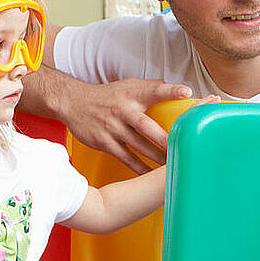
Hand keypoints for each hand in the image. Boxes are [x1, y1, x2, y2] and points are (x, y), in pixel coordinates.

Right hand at [62, 78, 195, 173]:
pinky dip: (140, 167)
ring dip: (156, 156)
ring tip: (172, 166)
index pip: (154, 90)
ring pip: (138, 145)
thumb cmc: (106, 95)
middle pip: (145, 125)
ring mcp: (113, 127)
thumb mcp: (127, 85)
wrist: (73, 103)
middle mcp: (123, 110)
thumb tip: (177, 88)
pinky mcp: (105, 142)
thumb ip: (151, 87)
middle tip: (181, 147)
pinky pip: (126, 158)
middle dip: (163, 138)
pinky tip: (151, 175)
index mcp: (132, 94)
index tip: (186, 92)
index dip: (170, 91)